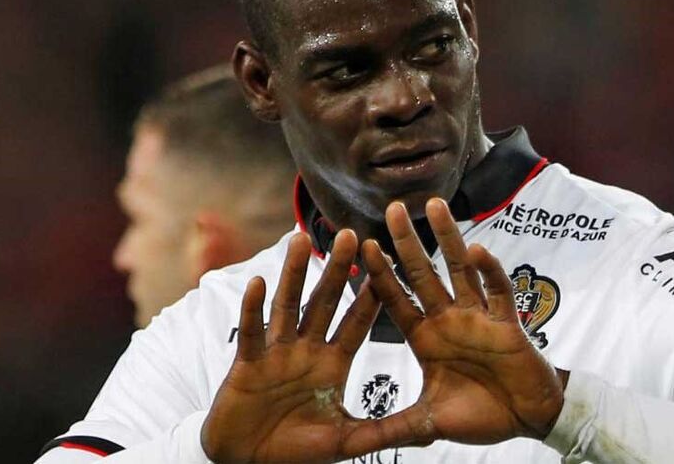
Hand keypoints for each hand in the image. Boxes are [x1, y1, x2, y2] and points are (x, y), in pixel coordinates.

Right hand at [201, 230, 393, 462]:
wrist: (249, 462)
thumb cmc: (297, 451)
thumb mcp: (347, 440)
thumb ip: (382, 432)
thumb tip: (426, 432)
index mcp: (334, 364)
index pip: (357, 322)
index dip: (371, 294)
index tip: (388, 262)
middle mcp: (307, 351)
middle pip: (324, 302)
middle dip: (336, 270)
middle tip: (349, 233)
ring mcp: (277, 354)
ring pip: (287, 306)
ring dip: (293, 274)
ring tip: (300, 240)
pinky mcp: (247, 365)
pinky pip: (251, 333)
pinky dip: (253, 309)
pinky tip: (258, 282)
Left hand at [359, 198, 566, 446]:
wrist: (527, 419)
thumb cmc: (481, 416)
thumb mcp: (427, 425)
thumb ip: (390, 429)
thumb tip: (352, 447)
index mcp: (425, 339)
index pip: (396, 300)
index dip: (378, 276)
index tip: (359, 247)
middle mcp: (448, 321)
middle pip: (422, 274)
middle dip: (406, 243)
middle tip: (391, 209)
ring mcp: (477, 318)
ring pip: (459, 270)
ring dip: (447, 238)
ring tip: (434, 205)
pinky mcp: (506, 323)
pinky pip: (498, 291)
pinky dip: (489, 272)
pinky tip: (477, 251)